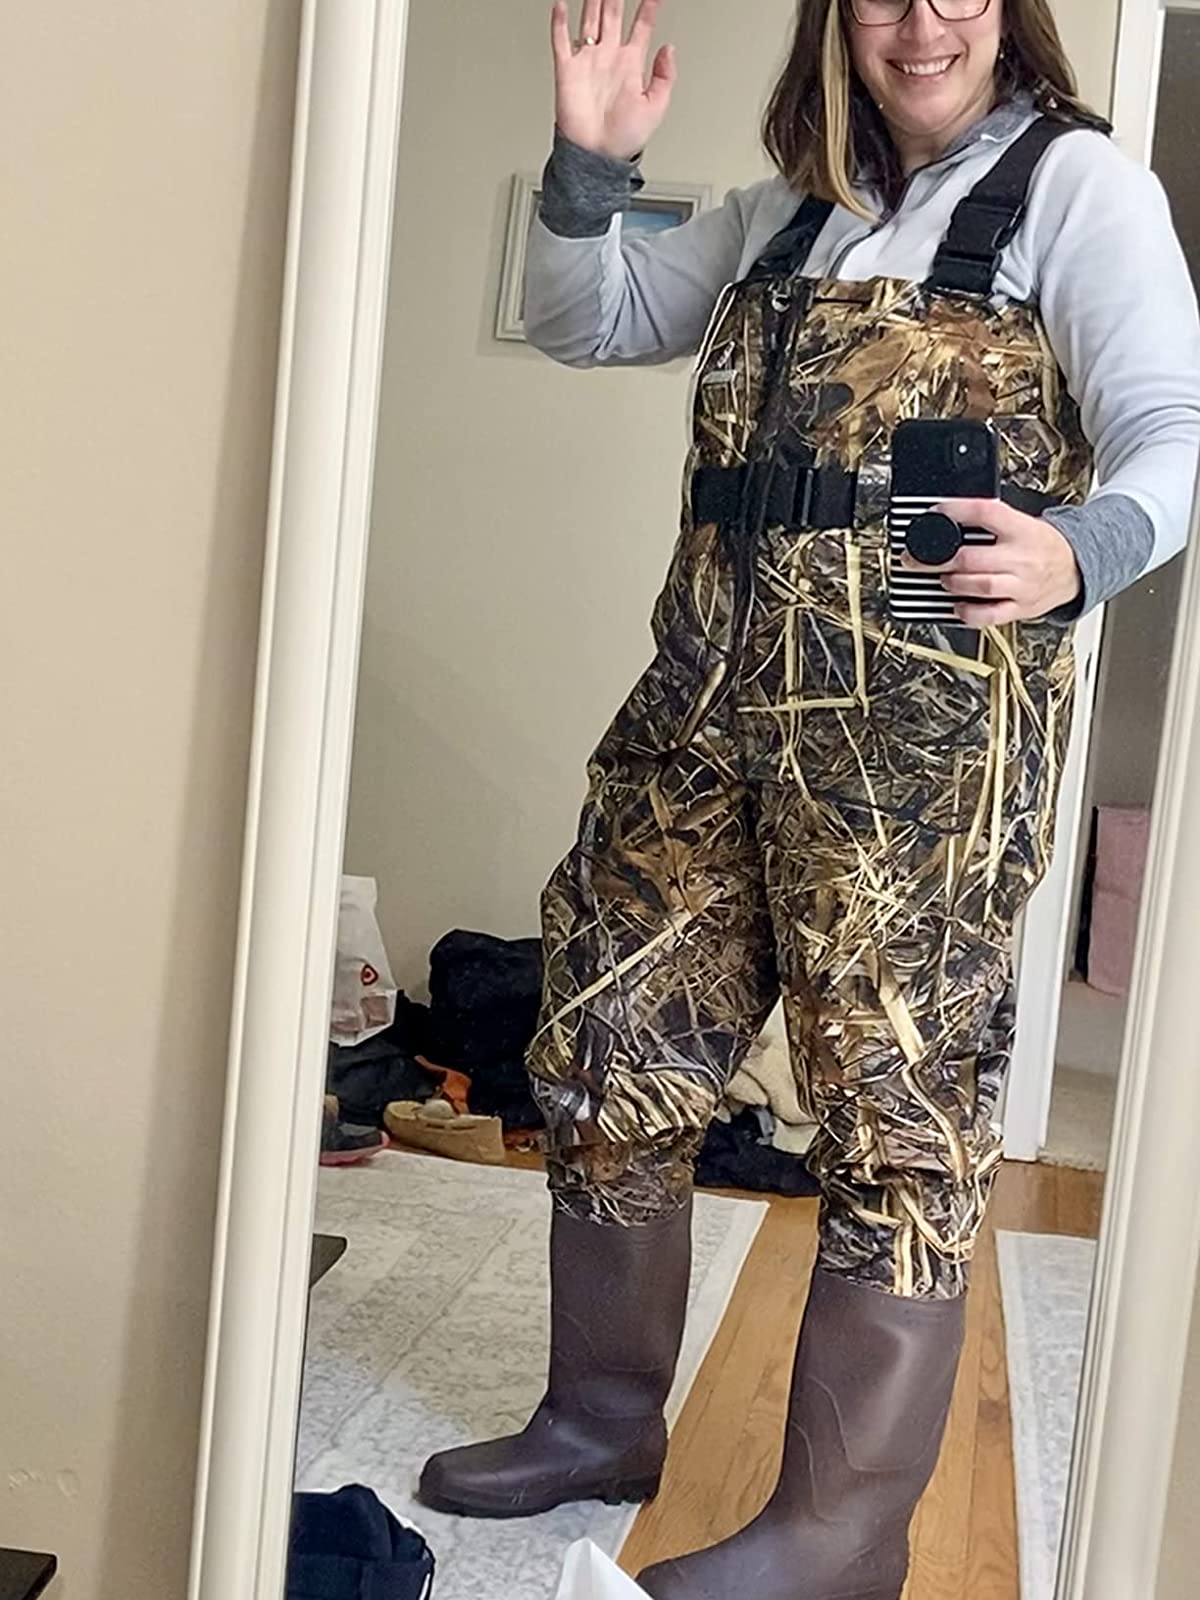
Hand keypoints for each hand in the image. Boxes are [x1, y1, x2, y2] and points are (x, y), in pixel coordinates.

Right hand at [550, 0, 676, 161]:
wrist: (596, 156)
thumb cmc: (624, 139)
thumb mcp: (656, 108)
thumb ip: (665, 77)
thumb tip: (669, 48)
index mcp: (630, 65)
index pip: (641, 26)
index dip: (648, 7)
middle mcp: (608, 58)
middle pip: (613, 14)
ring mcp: (587, 62)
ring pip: (590, 18)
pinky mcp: (567, 70)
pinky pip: (561, 40)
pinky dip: (560, 21)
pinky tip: (562, 4)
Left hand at [901, 498, 1082, 627]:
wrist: (1076, 567)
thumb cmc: (1042, 545)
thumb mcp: (1023, 523)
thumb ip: (992, 523)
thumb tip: (949, 518)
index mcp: (1022, 529)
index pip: (986, 513)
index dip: (956, 511)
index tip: (936, 512)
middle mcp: (1022, 557)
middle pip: (972, 558)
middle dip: (939, 560)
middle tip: (920, 560)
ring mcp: (1022, 585)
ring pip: (980, 586)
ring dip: (953, 584)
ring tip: (945, 580)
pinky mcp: (1021, 608)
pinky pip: (990, 615)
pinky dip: (968, 613)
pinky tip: (957, 606)